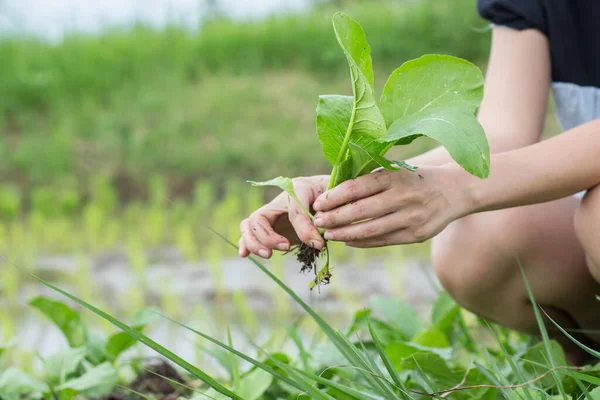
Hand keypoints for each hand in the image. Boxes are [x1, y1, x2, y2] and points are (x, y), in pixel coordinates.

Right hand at [239, 175, 328, 258]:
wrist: (330, 193)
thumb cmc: (335, 196)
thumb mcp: (337, 201)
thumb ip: (330, 214)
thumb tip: (319, 235)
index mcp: (298, 188)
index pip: (294, 210)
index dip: (304, 229)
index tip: (318, 244)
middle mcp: (279, 200)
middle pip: (259, 217)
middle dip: (268, 236)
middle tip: (285, 247)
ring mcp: (272, 213)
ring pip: (249, 225)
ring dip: (254, 242)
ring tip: (268, 255)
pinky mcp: (269, 227)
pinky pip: (249, 233)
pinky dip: (245, 244)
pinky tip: (244, 255)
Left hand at [312, 166, 470, 246]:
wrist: (456, 191)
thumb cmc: (417, 179)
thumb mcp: (397, 170)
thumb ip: (371, 178)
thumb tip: (335, 190)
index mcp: (394, 177)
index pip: (356, 187)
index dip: (334, 196)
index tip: (317, 203)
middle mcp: (403, 197)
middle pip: (360, 210)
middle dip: (334, 217)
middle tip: (316, 221)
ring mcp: (410, 218)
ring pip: (370, 229)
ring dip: (344, 233)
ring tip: (328, 234)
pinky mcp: (415, 235)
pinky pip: (382, 241)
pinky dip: (362, 242)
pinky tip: (348, 240)